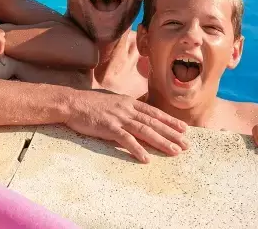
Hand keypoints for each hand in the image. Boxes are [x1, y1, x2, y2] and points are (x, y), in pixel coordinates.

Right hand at [65, 90, 188, 163]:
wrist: (71, 103)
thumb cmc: (87, 102)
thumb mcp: (110, 99)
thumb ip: (123, 105)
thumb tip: (132, 109)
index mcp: (128, 102)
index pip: (153, 112)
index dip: (170, 121)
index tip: (184, 129)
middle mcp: (127, 109)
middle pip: (154, 122)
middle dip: (172, 134)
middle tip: (186, 144)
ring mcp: (118, 118)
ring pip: (145, 131)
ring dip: (161, 142)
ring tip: (175, 151)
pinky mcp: (108, 128)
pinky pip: (126, 140)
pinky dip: (137, 149)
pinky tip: (146, 158)